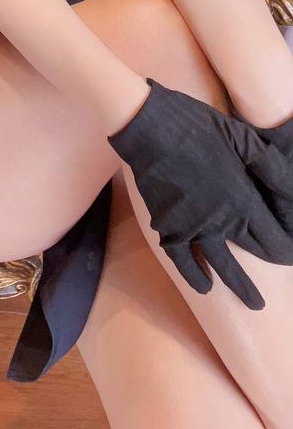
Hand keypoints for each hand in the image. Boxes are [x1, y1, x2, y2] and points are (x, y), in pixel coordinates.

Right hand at [107, 78, 292, 308]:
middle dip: (269, 267)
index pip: (273, 239)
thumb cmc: (198, 126)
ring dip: (240, 286)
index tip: (291, 256)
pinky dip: (195, 276)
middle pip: (252, 255)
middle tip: (279, 274)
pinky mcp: (167, 226)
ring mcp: (192, 226)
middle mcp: (220, 220)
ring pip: (221, 266)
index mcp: (242, 198)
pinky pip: (183, 260)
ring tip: (254, 302)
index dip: (285, 251)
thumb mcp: (242, 138)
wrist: (149, 127)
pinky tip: (205, 287)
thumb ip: (271, 168)